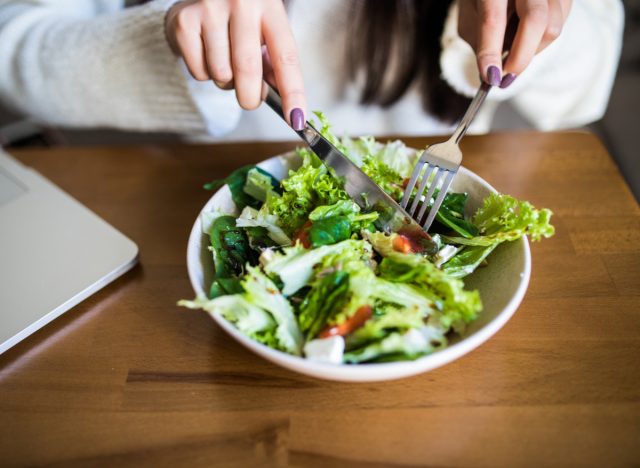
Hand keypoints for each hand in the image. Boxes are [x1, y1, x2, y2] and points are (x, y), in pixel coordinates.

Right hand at [165, 0, 305, 128]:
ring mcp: (210, 10)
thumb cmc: (240, 21)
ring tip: (225, 64)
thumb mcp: (265, 33)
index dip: (293, 93)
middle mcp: (241, 3)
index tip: (296, 119)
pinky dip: (204, 74)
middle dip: (250, 97)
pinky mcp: (184, 22)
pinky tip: (206, 55)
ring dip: (226, 83)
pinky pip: (199, 72)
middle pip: (247, 70)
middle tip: (250, 99)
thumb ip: (275, 64)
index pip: (286, 57)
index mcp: (270, 6)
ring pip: (221, 74)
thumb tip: (287, 105)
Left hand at [458, 0, 571, 87]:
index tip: (491, 77)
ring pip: (552, 28)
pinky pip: (559, 27)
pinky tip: (527, 37)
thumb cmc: (484, 1)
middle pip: (536, 20)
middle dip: (520, 57)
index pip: (493, 20)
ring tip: (514, 51)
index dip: (491, 52)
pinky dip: (541, 42)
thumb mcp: (471, 17)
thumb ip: (480, 44)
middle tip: (505, 77)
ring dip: (531, 51)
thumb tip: (491, 76)